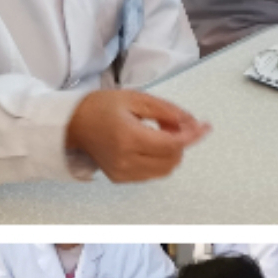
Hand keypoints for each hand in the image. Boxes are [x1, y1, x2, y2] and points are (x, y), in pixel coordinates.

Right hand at [66, 89, 208, 182]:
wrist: (72, 124)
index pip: (172, 144)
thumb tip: (193, 123)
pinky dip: (160, 160)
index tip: (205, 126)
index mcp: (128, 137)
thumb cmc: (102, 107)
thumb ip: (167, 110)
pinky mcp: (120, 178)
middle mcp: (125, 160)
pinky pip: (153, 173)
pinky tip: (150, 145)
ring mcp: (122, 173)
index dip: (192, 136)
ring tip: (160, 133)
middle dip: (180, 142)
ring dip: (172, 152)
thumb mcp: (136, 98)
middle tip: (173, 124)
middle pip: (172, 159)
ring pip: (165, 170)